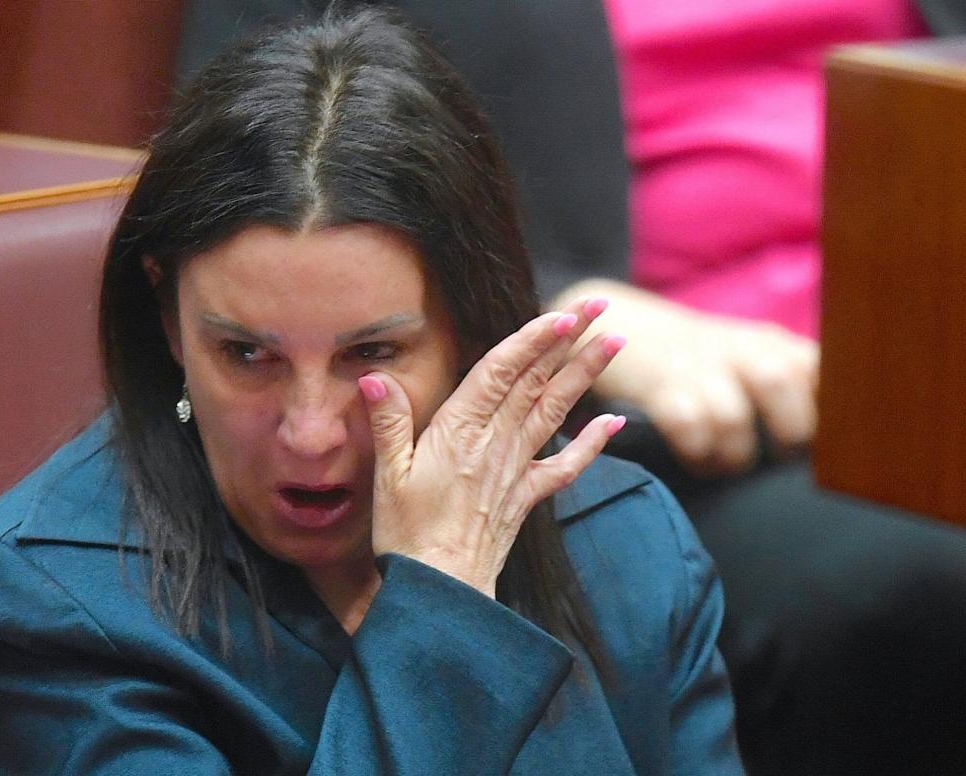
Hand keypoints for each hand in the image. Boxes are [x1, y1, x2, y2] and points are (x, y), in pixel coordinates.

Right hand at [357, 298, 626, 597]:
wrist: (443, 590)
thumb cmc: (406, 534)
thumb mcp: (387, 475)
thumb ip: (388, 423)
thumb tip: (375, 378)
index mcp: (459, 431)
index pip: (502, 373)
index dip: (532, 340)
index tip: (563, 314)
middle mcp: (495, 443)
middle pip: (537, 383)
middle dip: (570, 342)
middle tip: (599, 307)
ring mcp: (515, 469)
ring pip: (555, 412)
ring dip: (584, 375)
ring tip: (614, 342)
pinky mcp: (525, 496)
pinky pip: (565, 466)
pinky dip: (593, 444)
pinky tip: (615, 423)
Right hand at [554, 280, 819, 475]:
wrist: (623, 325)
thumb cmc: (702, 360)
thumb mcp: (751, 358)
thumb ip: (796, 384)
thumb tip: (846, 438)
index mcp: (773, 343)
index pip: (822, 369)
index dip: (834, 410)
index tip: (834, 443)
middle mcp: (739, 348)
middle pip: (778, 383)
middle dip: (787, 433)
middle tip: (779, 456)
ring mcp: (695, 364)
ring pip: (730, 416)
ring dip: (734, 455)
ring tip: (728, 464)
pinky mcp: (657, 384)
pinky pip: (686, 424)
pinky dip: (697, 452)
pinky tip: (698, 457)